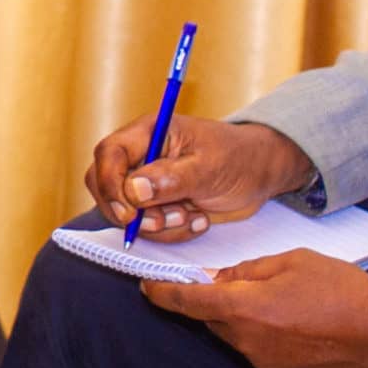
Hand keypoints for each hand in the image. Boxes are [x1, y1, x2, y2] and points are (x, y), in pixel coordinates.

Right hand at [85, 114, 315, 242]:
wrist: (261, 174)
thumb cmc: (239, 158)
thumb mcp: (210, 167)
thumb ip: (171, 178)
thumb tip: (133, 190)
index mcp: (148, 133)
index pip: (108, 154)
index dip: (110, 184)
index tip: (130, 213)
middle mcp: (140, 157)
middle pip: (105, 186)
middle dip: (132, 213)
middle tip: (164, 221)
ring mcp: (146, 184)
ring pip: (126, 214)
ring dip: (158, 226)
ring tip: (191, 216)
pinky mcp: (157, 207)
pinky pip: (147, 229)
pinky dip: (171, 233)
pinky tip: (197, 219)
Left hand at [142, 250, 367, 367]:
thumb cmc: (343, 291)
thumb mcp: (293, 262)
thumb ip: (249, 271)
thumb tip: (222, 278)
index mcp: (244, 308)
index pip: (187, 303)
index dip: (162, 294)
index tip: (147, 287)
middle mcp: (247, 342)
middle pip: (213, 321)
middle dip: (217, 304)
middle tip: (237, 286)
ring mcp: (264, 366)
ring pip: (237, 339)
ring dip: (244, 322)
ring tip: (280, 305)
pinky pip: (260, 355)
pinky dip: (266, 340)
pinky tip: (295, 327)